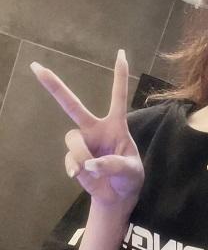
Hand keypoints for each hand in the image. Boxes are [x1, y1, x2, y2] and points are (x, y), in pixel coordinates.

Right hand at [30, 50, 143, 217]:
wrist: (117, 196)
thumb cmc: (129, 177)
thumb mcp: (131, 171)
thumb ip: (114, 165)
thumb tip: (90, 164)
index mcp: (115, 125)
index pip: (118, 96)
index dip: (119, 75)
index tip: (121, 53)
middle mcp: (95, 129)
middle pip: (72, 104)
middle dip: (54, 86)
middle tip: (36, 67)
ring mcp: (83, 143)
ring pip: (72, 140)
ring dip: (81, 155)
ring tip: (93, 170)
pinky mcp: (73, 158)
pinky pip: (69, 160)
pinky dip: (76, 169)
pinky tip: (82, 175)